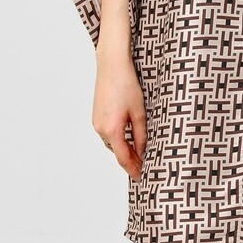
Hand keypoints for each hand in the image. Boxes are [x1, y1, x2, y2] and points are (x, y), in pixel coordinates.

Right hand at [92, 62, 146, 182]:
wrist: (111, 64)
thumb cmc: (126, 84)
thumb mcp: (139, 111)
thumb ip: (141, 135)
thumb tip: (143, 152)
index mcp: (112, 130)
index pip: (124, 158)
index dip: (134, 170)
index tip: (142, 178)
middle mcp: (100, 129)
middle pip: (117, 152)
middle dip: (131, 161)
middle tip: (146, 167)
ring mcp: (96, 122)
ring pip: (112, 143)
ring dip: (124, 149)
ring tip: (140, 154)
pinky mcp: (96, 115)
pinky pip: (108, 133)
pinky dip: (118, 139)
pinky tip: (128, 137)